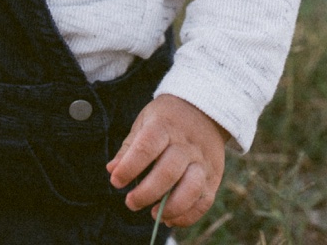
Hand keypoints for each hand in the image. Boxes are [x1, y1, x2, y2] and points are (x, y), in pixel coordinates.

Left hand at [106, 94, 227, 228]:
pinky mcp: (214, 175)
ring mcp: (203, 160)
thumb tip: (112, 169)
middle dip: (147, 193)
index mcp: (165, 126)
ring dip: (171, 207)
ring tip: (154, 213)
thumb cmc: (167, 119)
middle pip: (169, 172)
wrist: (205, 109)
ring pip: (191, 188)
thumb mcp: (145, 122)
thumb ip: (130, 147)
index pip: (146, 148)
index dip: (129, 167)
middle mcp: (187, 144)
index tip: (116, 181)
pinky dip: (188, 215)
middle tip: (131, 202)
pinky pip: (204, 200)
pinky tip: (170, 218)